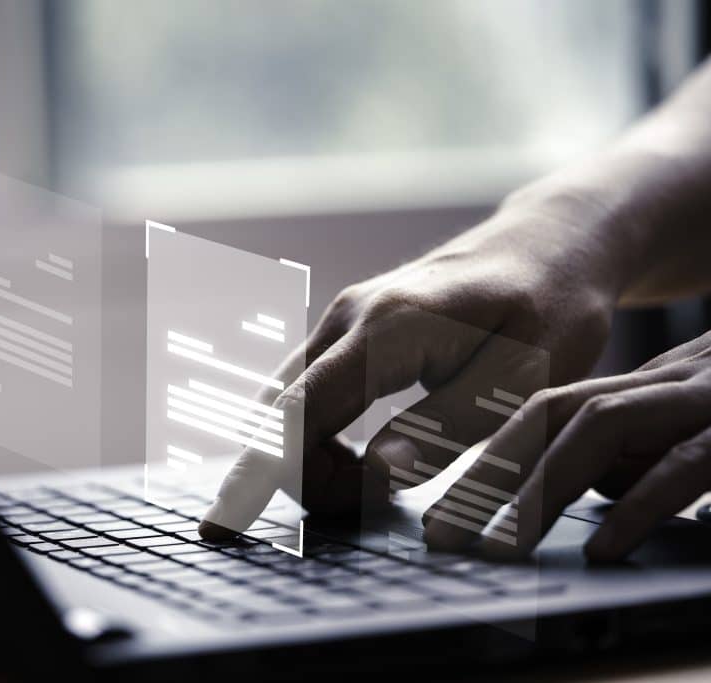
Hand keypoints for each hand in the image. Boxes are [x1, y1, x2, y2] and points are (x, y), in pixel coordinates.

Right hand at [199, 193, 629, 540]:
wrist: (543, 248)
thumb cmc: (547, 311)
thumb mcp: (522, 380)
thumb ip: (447, 427)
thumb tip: (377, 475)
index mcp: (388, 329)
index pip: (301, 412)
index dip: (259, 471)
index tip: (222, 522)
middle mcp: (345, 317)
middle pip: (278, 414)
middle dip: (301, 477)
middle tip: (376, 504)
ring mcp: (337, 321)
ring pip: (282, 406)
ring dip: (306, 461)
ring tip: (374, 485)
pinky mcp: (341, 333)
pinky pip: (300, 395)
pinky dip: (310, 440)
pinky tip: (354, 459)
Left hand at [423, 330, 710, 561]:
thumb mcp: (695, 426)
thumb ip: (641, 451)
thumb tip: (595, 487)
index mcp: (647, 384)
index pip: (546, 411)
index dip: (487, 458)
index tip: (441, 512)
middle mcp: (666, 381)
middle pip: (552, 414)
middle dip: (487, 474)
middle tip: (439, 535)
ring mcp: (704, 398)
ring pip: (600, 424)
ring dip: (541, 487)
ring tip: (502, 548)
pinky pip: (686, 461)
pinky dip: (640, 505)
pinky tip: (603, 549)